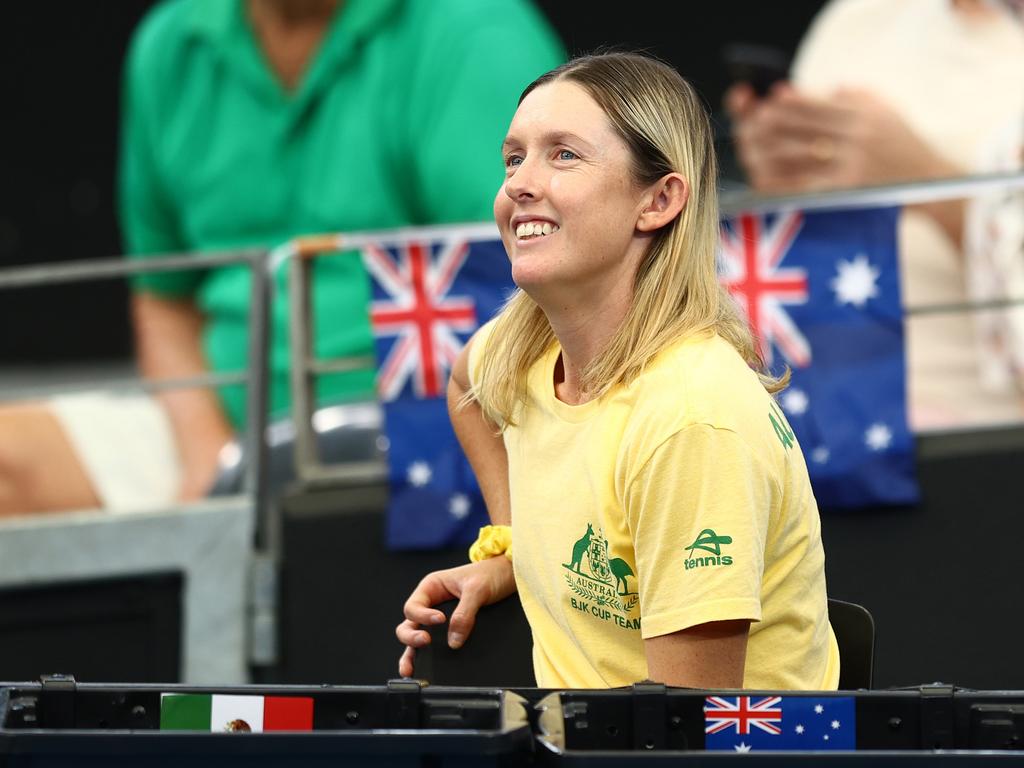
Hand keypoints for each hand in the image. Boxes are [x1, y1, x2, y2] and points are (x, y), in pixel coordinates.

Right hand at [395, 555, 515, 677]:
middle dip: (411, 636)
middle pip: (409, 624)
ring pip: (418, 637)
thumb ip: (465, 613)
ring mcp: (440, 618)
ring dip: (412, 653)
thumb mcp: (477, 589)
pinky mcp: (452, 630)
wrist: (509, 576)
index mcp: (432, 587)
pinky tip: (425, 668)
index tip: (441, 620)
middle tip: (425, 641)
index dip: (423, 616)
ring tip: (411, 669)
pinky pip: (436, 644)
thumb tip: (454, 641)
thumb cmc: (491, 574)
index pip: (413, 607)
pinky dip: (427, 656)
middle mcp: (432, 603)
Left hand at [728, 83, 960, 192]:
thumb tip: (828, 90)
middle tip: (754, 122)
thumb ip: (858, 97)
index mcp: (865, 115)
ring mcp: (851, 165)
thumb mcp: (887, 111)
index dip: (794, 101)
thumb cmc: (904, 144)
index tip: (774, 97)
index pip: (821, 105)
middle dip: (776, 125)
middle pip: (805, 129)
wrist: (930, 181)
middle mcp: (858, 138)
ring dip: (771, 151)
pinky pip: (806, 185)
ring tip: (752, 148)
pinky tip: (764, 179)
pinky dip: (782, 182)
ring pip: (800, 156)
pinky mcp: (846, 190)